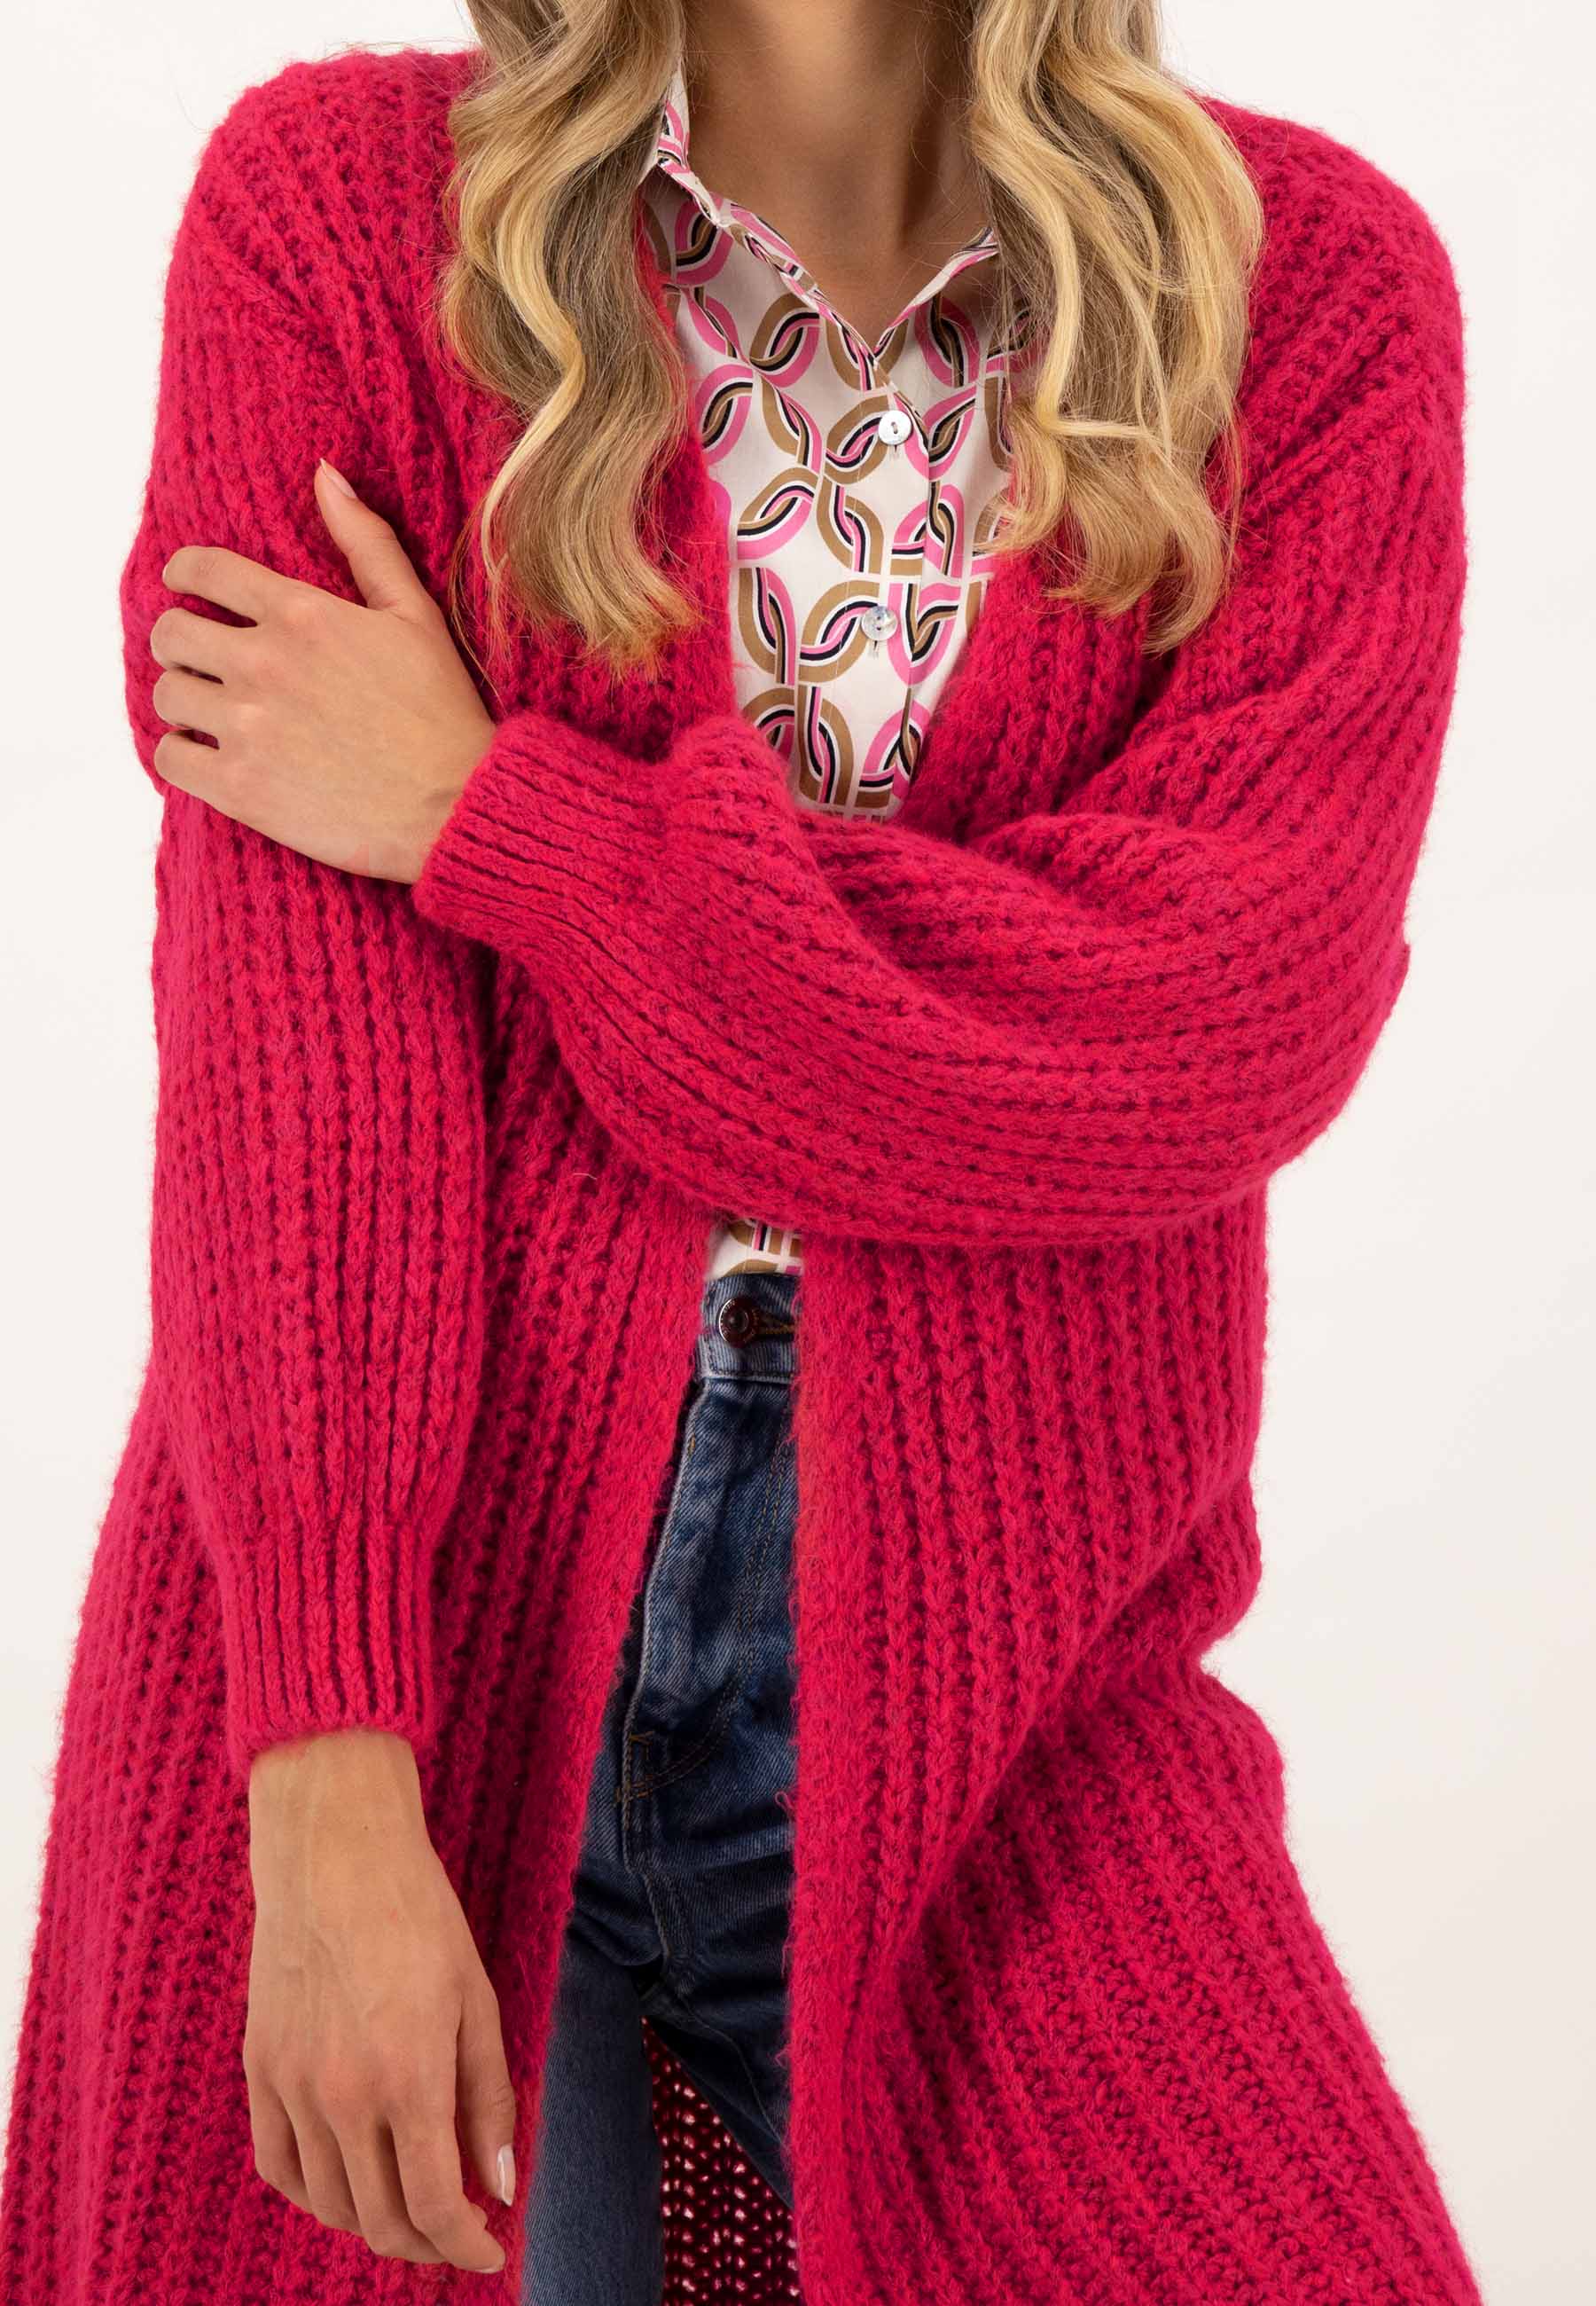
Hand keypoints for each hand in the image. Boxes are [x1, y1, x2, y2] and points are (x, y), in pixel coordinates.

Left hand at [148, 461, 493, 881]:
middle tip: (201, 660)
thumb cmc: (442, 712)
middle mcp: (263, 664)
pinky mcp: (239, 787)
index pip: (202, 572)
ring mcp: (247, 727)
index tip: (186, 588)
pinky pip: (169, 756)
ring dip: (183, 699)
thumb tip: (325, 473)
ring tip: (209, 711)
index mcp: (301, 614)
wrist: (456, 807)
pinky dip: (180, 753)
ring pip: (167, 694)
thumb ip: (366, 542)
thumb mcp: (415, 615)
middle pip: (170, 634)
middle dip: (180, 642)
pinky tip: (207, 755)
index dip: (184, 575)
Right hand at [244, 1728, 514, 2273]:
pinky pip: (279, 2165)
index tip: (489, 2252)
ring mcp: (292, 2087)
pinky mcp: (259, 2069)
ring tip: (410, 2210)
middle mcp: (343, 2097)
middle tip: (458, 2235)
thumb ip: (489, 2098)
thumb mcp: (475, 2001)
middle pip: (382, 2218)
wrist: (334, 1853)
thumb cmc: (417, 1915)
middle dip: (428, 2243)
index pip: (435, 2205)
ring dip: (374, 2224)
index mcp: (408, 2079)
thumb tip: (501, 2183)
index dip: (467, 2245)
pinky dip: (314, 2195)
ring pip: (330, 2203)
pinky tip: (345, 2185)